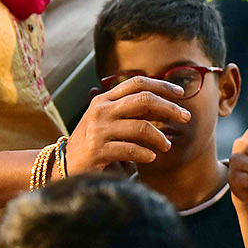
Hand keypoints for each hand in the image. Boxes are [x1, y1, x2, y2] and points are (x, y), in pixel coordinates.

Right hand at [65, 76, 189, 173]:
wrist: (63, 165)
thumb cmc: (92, 142)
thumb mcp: (107, 120)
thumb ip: (129, 111)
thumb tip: (163, 104)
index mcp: (104, 98)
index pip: (137, 83)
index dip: (161, 85)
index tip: (180, 93)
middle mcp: (101, 110)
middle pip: (144, 100)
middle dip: (169, 108)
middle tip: (185, 117)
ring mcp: (98, 129)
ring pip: (141, 127)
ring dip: (160, 137)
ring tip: (167, 145)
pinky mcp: (98, 150)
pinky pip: (131, 149)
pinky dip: (146, 153)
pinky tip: (151, 157)